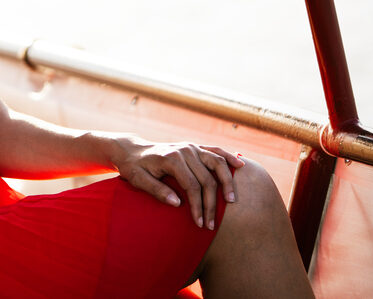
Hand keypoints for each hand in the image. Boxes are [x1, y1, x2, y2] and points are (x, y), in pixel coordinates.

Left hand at [115, 138, 243, 229]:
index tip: (199, 223)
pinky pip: (216, 151)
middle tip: (212, 224)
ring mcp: (191, 147)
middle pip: (207, 179)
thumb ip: (156, 191)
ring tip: (231, 201)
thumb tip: (177, 204)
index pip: (192, 186)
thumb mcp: (138, 180)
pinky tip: (240, 166)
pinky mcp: (195, 146)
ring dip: (227, 183)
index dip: (198, 206)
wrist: (132, 150)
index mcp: (171, 158)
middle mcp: (184, 150)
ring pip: (217, 164)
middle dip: (211, 203)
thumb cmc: (134, 167)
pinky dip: (229, 158)